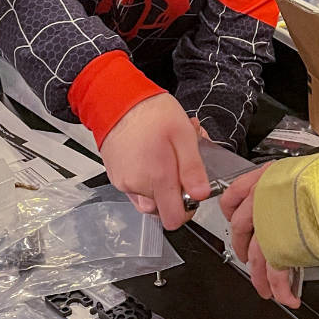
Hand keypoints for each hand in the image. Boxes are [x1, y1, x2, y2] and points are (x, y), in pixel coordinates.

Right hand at [100, 94, 210, 229]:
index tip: (191, 193)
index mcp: (157, 177)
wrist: (118, 100)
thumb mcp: (184, 134)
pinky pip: (136, 189)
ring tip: (165, 159)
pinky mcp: (116, 177)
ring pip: (149, 200)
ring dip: (159, 186)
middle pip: (162, 210)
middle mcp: (137, 185)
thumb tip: (202, 195)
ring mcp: (124, 183)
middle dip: (173, 194)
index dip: (187, 210)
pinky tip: (151, 158)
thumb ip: (193, 168)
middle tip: (178, 167)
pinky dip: (145, 180)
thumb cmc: (151, 113)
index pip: (173, 219)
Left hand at [220, 164, 298, 306]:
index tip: (234, 221)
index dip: (232, 213)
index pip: (232, 197)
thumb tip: (293, 199)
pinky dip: (280, 288)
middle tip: (250, 261)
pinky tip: (287, 296)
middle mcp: (260, 201)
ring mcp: (266, 224)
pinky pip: (275, 272)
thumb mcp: (304, 172)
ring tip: (267, 290)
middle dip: (245, 251)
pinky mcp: (277, 246)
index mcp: (264, 179)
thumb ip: (290, 186)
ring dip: (260, 278)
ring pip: (256, 257)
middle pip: (240, 231)